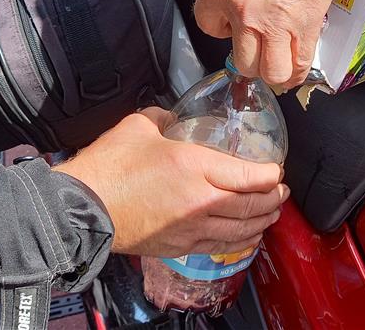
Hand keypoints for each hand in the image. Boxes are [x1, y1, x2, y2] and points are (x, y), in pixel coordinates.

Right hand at [54, 108, 288, 256]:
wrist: (82, 209)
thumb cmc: (110, 168)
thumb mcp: (141, 126)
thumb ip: (165, 117)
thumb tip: (174, 118)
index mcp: (195, 166)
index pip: (250, 175)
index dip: (271, 174)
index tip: (277, 169)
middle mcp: (201, 200)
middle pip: (252, 205)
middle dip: (273, 198)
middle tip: (281, 191)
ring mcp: (192, 227)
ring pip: (241, 229)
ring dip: (263, 221)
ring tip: (272, 213)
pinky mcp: (180, 246)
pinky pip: (221, 246)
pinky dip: (241, 241)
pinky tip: (247, 236)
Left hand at [194, 0, 358, 86]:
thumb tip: (239, 0)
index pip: (208, 29)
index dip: (223, 30)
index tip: (234, 26)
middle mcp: (242, 12)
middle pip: (242, 61)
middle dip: (250, 60)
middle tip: (259, 51)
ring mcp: (275, 21)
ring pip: (271, 72)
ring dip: (274, 73)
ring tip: (279, 65)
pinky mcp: (307, 23)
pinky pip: (299, 64)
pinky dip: (297, 72)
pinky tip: (297, 69)